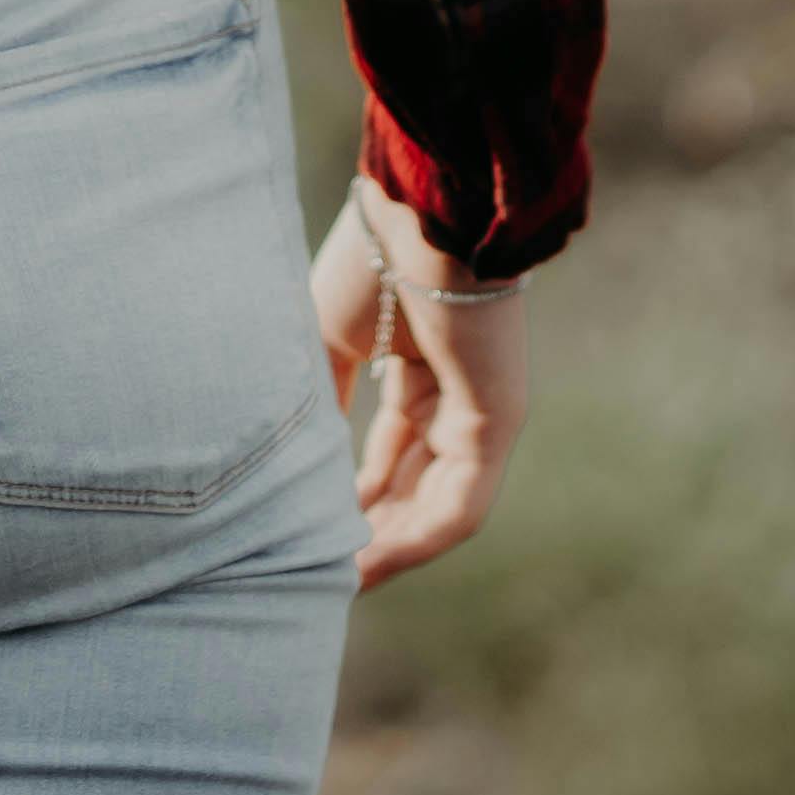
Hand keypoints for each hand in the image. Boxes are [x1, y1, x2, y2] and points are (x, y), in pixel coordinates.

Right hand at [310, 177, 530, 586]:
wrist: (420, 214)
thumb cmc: (371, 256)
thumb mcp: (325, 334)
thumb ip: (321, 395)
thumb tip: (297, 458)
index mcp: (418, 362)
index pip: (393, 447)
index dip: (354, 491)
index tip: (312, 529)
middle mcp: (456, 391)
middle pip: (417, 481)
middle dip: (372, 529)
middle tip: (322, 570)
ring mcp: (482, 409)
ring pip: (439, 503)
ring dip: (392, 546)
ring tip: (342, 580)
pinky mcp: (497, 421)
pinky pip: (461, 503)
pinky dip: (417, 538)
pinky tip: (371, 561)